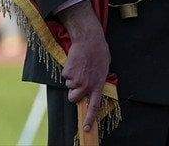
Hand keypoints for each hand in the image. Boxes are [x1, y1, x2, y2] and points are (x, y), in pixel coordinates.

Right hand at [58, 0, 109, 130]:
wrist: (89, 39)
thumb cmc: (99, 51)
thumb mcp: (104, 68)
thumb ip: (98, 80)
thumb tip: (94, 87)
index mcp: (97, 85)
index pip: (94, 106)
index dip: (90, 118)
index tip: (86, 128)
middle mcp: (86, 85)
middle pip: (73, 98)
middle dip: (73, 92)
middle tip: (78, 80)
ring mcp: (76, 79)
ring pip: (68, 85)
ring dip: (71, 78)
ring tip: (79, 66)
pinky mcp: (68, 72)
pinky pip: (64, 75)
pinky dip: (68, 69)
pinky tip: (74, 61)